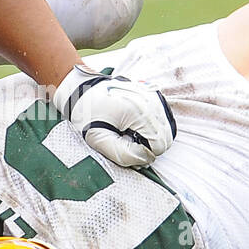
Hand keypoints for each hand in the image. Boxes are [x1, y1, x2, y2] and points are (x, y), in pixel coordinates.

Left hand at [53, 65, 176, 167]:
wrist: (82, 90)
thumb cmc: (87, 114)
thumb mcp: (97, 139)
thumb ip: (122, 154)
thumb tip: (146, 158)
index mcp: (140, 111)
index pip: (159, 146)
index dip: (142, 153)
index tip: (123, 145)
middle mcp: (152, 101)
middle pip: (166, 138)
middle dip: (147, 145)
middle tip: (124, 139)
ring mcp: (155, 96)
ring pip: (166, 130)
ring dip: (149, 136)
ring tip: (127, 130)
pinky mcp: (154, 94)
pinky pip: (162, 120)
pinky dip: (151, 126)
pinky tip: (133, 123)